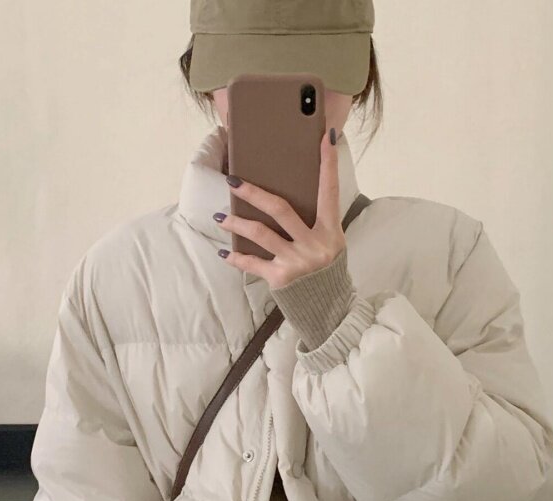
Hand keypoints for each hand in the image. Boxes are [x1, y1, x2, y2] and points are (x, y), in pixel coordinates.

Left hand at [214, 127, 344, 289]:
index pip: (329, 190)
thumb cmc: (326, 272)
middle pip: (280, 209)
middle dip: (254, 193)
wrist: (329, 311)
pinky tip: (223, 250)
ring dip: (236, 223)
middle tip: (233, 180)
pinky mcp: (281, 279)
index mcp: (330, 231)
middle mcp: (314, 244)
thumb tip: (287, 199)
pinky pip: (253, 263)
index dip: (327, 164)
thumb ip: (316, 224)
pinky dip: (236, 257)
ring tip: (220, 216)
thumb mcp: (331, 245)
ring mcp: (296, 262)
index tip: (324, 137)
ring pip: (260, 234)